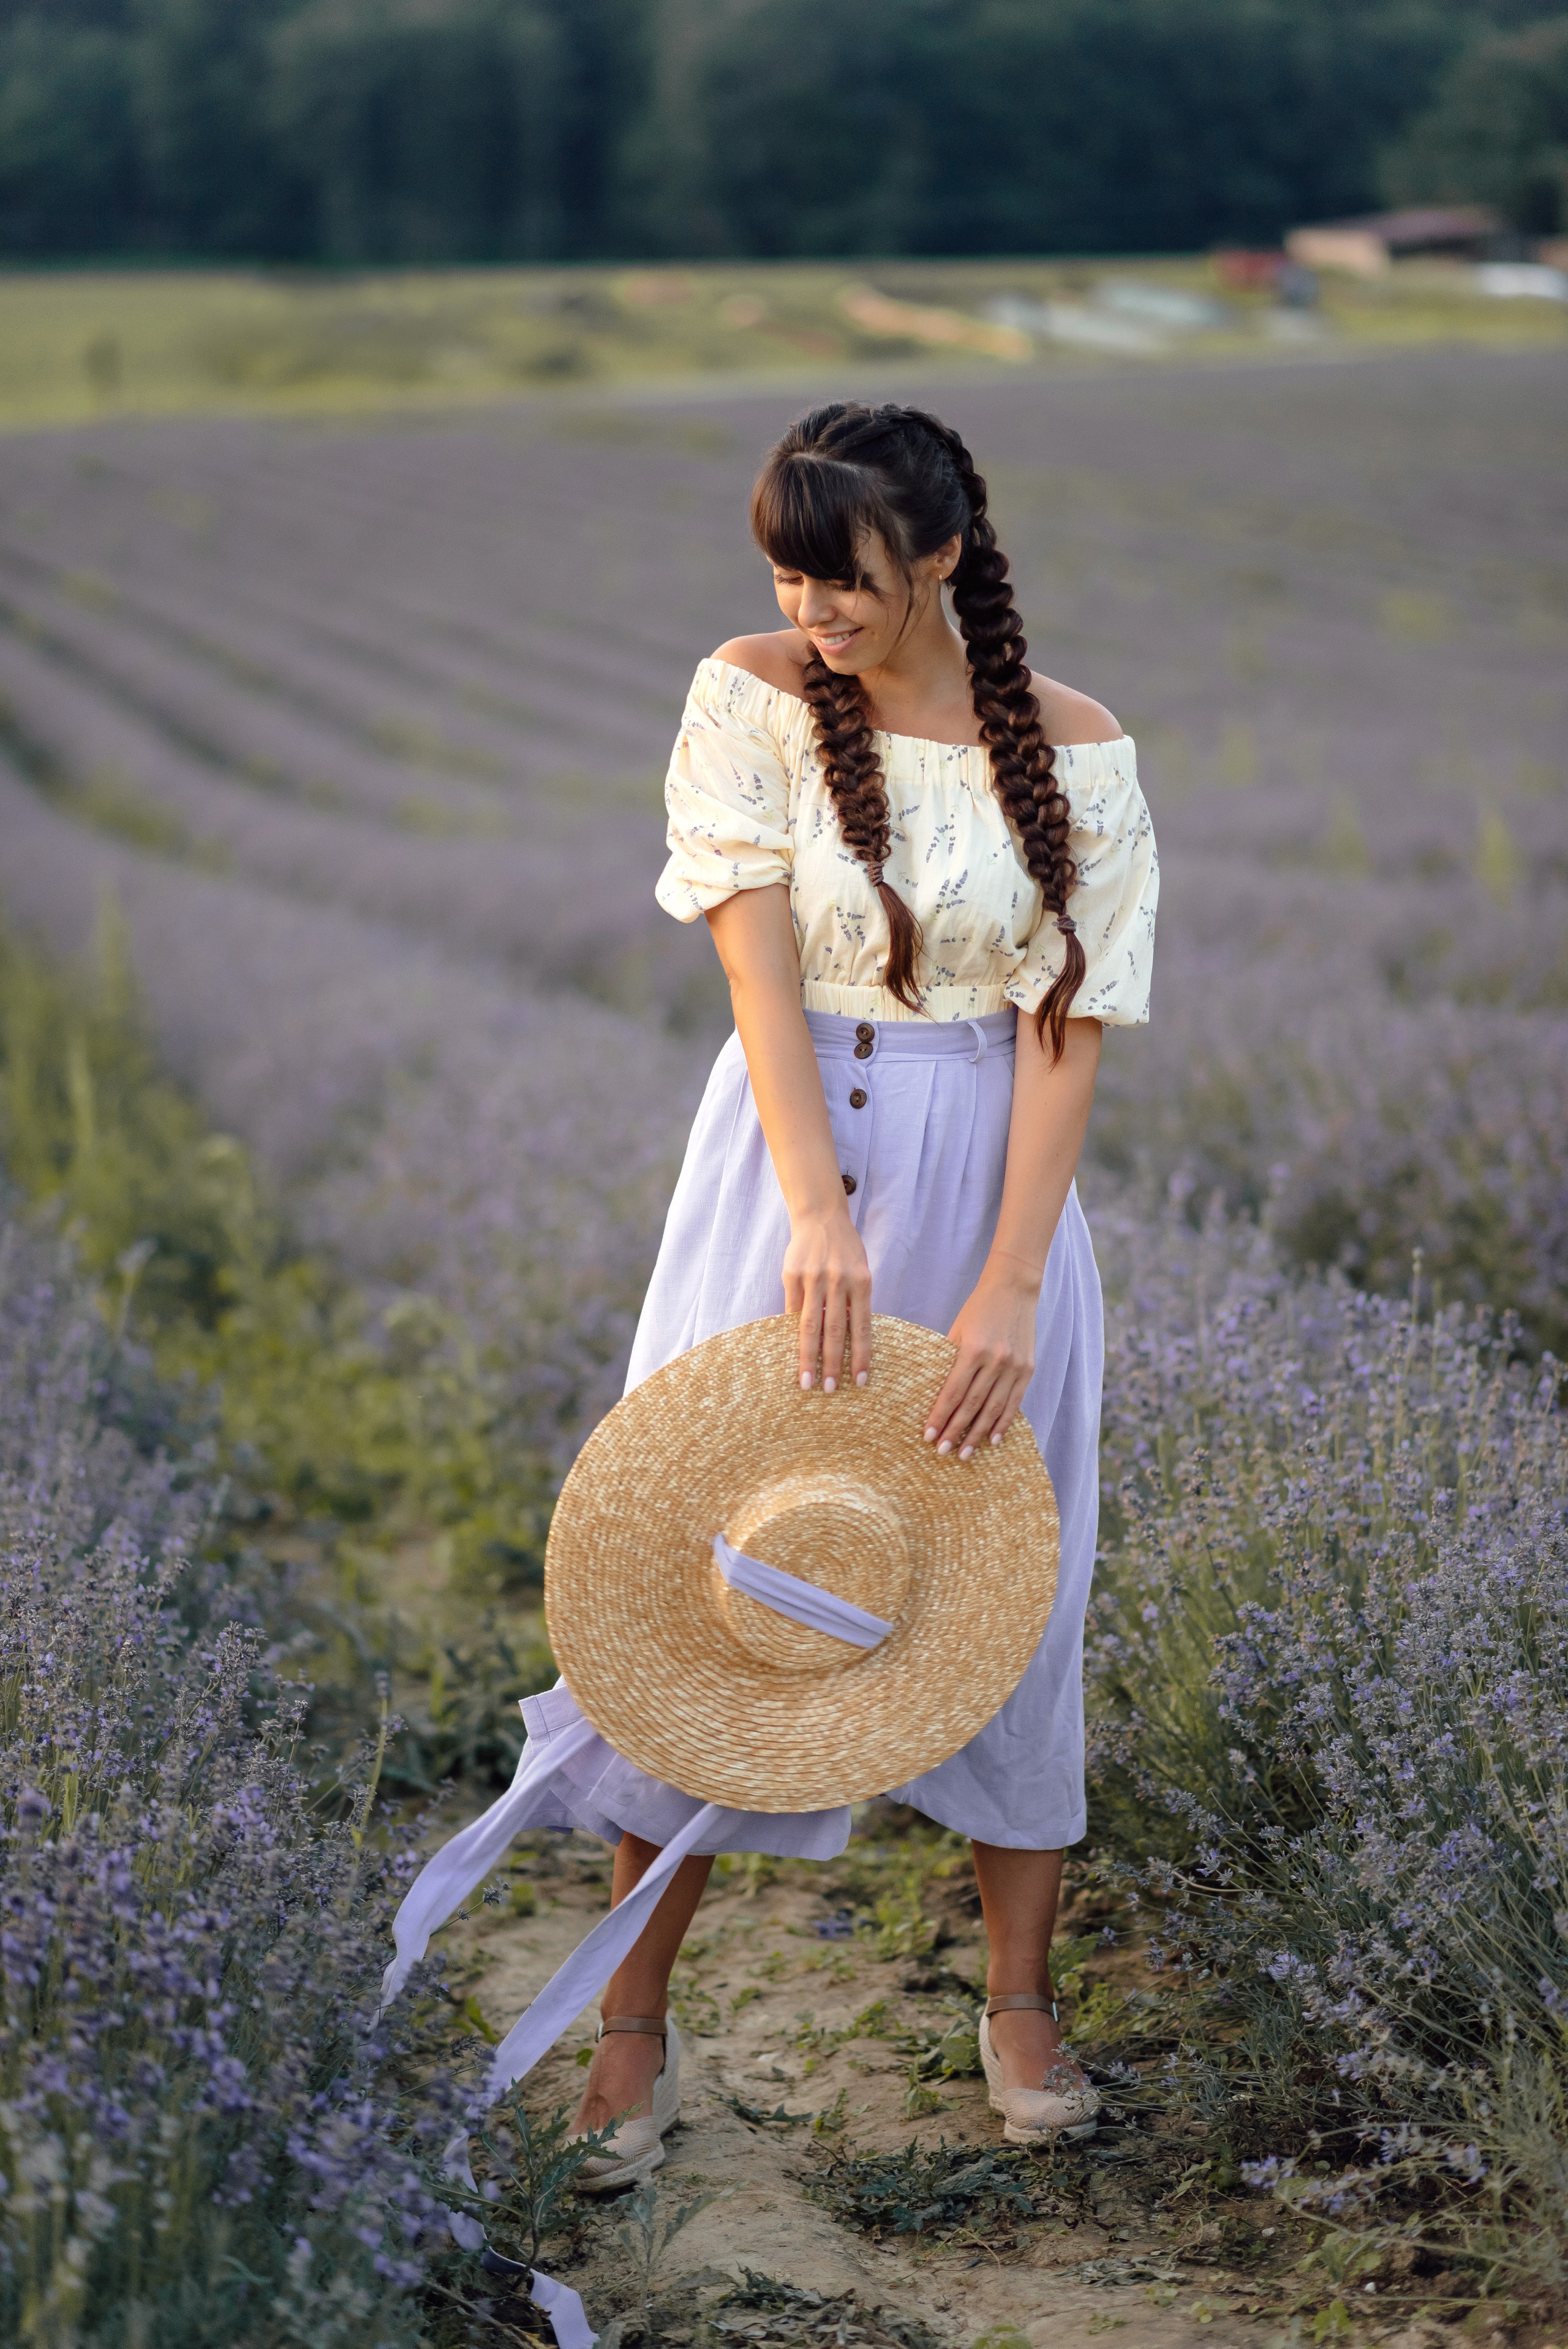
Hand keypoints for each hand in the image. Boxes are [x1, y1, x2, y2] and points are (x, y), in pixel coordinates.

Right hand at [782, 1210, 871, 1390]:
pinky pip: (792, 1310)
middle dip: (833, 1364)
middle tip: (830, 1390)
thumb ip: (855, 1303)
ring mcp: (813, 1277)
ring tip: (807, 1381)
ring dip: (809, 1357)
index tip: (860, 1381)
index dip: (861, 1356)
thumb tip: (852, 1344)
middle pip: (834, 1331)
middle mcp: (838, 1280)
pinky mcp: (792, 1274)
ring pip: (810, 1325)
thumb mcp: (860, 1272)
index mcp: (861, 1282)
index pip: (862, 1327)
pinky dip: (792, 1333)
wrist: (821, 1216)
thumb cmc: (845, 1250)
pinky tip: (792, 1352)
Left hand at [925, 1255, 1039, 1457]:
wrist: (1014, 1289)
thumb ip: (949, 1360)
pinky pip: (1014, 1403)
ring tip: (964, 1454)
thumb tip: (937, 1395)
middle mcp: (996, 1361)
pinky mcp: (1028, 1369)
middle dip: (955, 1431)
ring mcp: (1015, 1367)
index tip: (928, 1436)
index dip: (940, 1417)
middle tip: (942, 1452)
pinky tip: (993, 1440)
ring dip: (977, 1434)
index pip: (953, 1393)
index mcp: (973, 1350)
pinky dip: (1003, 1423)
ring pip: (993, 1409)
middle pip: (972, 1406)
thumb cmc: (978, 1308)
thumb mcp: (958, 1330)